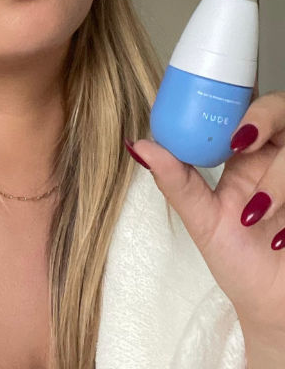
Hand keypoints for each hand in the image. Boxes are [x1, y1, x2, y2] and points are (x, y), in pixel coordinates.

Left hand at [126, 88, 284, 347]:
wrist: (272, 305)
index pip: (249, 108)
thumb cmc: (239, 260)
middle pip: (283, 111)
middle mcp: (278, 158)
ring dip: (277, 180)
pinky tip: (280, 236)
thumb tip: (138, 146)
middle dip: (265, 118)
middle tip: (243, 142)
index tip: (228, 124)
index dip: (244, 103)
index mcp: (247, 155)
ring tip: (256, 214)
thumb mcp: (201, 218)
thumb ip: (175, 180)